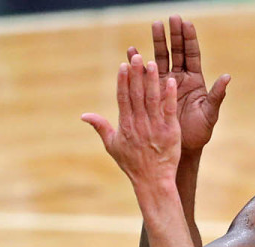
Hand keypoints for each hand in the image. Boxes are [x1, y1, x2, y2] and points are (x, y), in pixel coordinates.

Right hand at [82, 54, 180, 185]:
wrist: (153, 181)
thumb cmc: (132, 164)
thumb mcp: (112, 146)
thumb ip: (100, 127)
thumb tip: (83, 115)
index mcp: (125, 125)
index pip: (123, 99)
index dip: (123, 81)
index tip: (123, 65)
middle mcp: (139, 124)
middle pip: (137, 95)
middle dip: (136, 75)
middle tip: (137, 57)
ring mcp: (155, 127)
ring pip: (153, 100)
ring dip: (152, 81)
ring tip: (152, 63)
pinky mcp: (170, 132)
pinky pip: (169, 111)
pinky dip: (170, 96)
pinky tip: (170, 82)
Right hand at [127, 15, 229, 153]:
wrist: (183, 147)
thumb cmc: (200, 132)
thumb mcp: (210, 113)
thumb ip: (217, 95)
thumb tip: (227, 77)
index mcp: (195, 81)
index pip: (192, 55)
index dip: (189, 39)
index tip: (186, 23)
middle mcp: (181, 78)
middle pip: (177, 51)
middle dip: (174, 34)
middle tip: (171, 18)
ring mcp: (166, 83)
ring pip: (161, 58)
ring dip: (158, 42)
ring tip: (155, 25)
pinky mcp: (154, 92)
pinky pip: (145, 74)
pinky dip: (139, 63)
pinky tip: (132, 50)